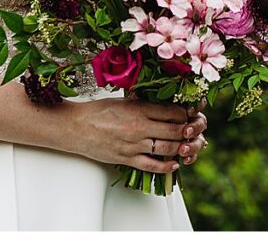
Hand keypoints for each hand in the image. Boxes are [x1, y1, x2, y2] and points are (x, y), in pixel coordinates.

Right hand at [62, 97, 197, 173]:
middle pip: (175, 130)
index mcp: (138, 108)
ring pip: (168, 148)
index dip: (186, 113)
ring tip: (185, 145)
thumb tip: (164, 107)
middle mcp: (138, 127)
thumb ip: (143, 105)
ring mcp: (134, 144)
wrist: (75, 127)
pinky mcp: (127, 158)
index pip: (172, 111)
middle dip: (188, 131)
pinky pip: (152, 165)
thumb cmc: (96, 112)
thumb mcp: (122, 101)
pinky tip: (174, 164)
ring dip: (181, 148)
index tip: (189, 114)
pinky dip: (167, 167)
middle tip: (192, 130)